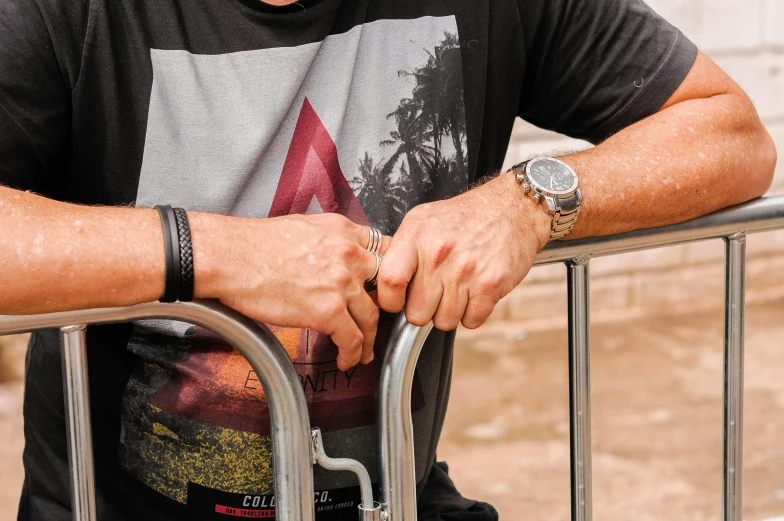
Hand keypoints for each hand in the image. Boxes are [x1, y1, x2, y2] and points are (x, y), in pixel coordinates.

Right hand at [191, 212, 389, 370]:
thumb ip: (329, 239)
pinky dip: (353, 354)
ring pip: (371, 317)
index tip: (387, 288)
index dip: (390, 272)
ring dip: (369, 338)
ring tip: (363, 349)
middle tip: (378, 321)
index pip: (386, 250)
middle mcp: (349, 253)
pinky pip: (352, 339)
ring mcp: (341, 282)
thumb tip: (335, 255)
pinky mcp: (328, 310)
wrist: (231, 256)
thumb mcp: (304, 226)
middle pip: (384, 286)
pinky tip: (347, 359)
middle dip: (384, 307)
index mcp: (344, 231)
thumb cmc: (254, 243)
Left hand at [377, 172, 550, 329]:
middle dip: (424, 309)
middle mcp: (439, 253)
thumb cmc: (465, 218)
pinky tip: (474, 292)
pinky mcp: (490, 285)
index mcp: (416, 235)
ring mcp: (466, 271)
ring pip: (444, 321)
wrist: (512, 208)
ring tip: (457, 288)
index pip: (389, 281)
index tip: (396, 301)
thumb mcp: (423, 220)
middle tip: (434, 292)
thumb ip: (400, 251)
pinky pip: (471, 321)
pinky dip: (473, 313)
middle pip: (416, 313)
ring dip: (450, 312)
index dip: (390, 300)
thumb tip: (377, 284)